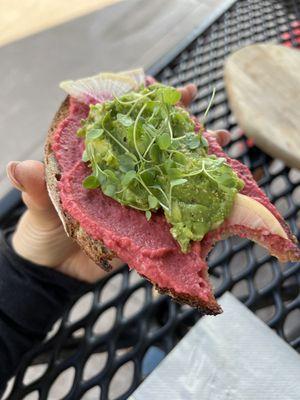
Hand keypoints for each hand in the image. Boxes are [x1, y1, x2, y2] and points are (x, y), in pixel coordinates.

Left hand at [6, 85, 229, 282]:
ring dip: (197, 158)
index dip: (140, 106)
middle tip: (201, 111)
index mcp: (97, 162)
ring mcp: (139, 198)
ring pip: (171, 173)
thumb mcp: (38, 209)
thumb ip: (36, 190)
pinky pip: (176, 210)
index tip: (160, 87)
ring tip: (221, 143)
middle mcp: (122, 175)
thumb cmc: (43, 232)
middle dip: (179, 127)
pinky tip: (218, 190)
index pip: (120, 126)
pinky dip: (197, 199)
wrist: (55, 271)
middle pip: (154, 145)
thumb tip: (19, 167)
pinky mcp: (149, 225)